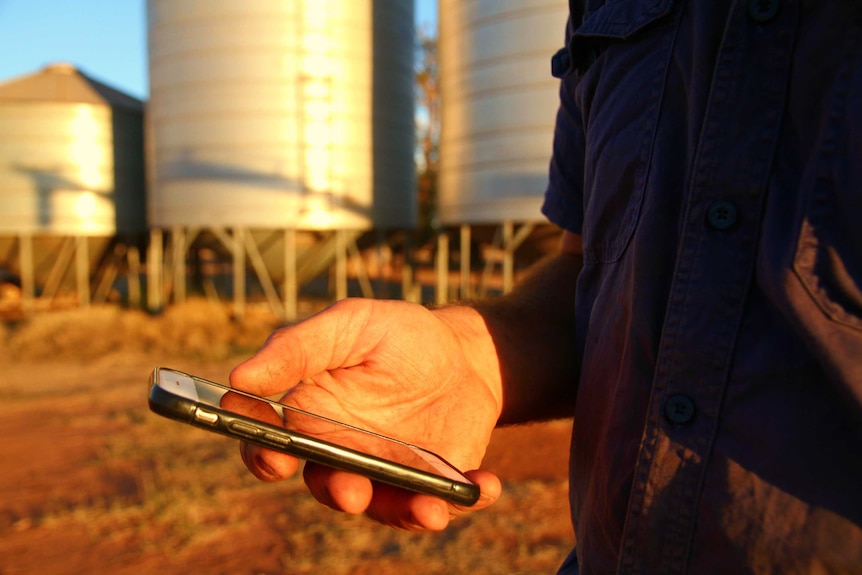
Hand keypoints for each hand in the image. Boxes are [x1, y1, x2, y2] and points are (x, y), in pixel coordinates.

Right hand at [229, 298, 503, 529]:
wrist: (463, 353)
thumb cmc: (395, 334)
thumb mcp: (349, 323)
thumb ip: (297, 347)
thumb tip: (240, 377)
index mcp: (308, 416)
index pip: (269, 445)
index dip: (264, 456)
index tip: (275, 456)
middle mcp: (341, 454)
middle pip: (326, 485)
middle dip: (338, 492)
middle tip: (353, 489)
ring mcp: (387, 475)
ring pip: (385, 507)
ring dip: (405, 511)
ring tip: (432, 509)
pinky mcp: (431, 486)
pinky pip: (443, 504)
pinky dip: (464, 500)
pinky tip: (486, 485)